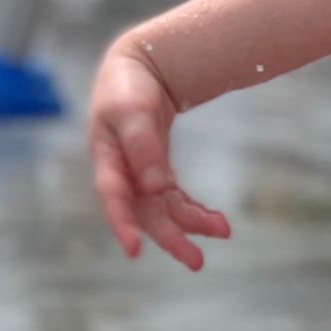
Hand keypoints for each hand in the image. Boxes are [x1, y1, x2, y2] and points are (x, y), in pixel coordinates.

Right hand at [88, 38, 231, 267]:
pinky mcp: (157, 172)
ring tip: (223, 231)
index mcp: (107, 160)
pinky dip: (193, 210)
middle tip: (196, 262)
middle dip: (171, 238)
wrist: (139, 67)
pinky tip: (215, 221)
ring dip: (191, 223)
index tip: (133, 250)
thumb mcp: (132, 110)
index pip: (114, 198)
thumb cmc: (126, 85)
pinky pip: (175, 199)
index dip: (122, 225)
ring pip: (164, 210)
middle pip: (145, 214)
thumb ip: (142, 146)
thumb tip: (156, 187)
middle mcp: (122, 175)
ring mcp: (139, 176)